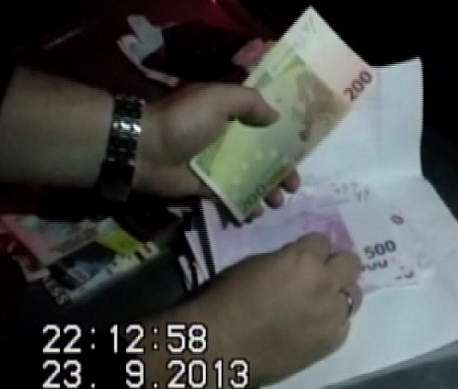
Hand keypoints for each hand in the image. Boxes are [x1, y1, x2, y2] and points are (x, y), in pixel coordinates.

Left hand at [133, 83, 299, 212]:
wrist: (146, 150)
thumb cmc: (184, 121)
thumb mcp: (217, 99)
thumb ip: (249, 102)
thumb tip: (276, 117)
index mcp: (232, 118)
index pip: (266, 127)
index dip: (286, 139)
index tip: (302, 153)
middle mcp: (230, 141)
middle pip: (265, 158)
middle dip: (283, 172)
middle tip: (293, 186)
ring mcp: (220, 167)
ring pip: (254, 180)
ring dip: (269, 191)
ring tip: (278, 203)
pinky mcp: (210, 188)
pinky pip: (235, 197)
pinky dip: (248, 206)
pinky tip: (257, 212)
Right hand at [198, 232, 363, 386]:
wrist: (222, 345)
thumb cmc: (229, 299)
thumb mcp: (256, 264)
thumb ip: (285, 259)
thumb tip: (297, 262)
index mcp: (304, 259)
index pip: (323, 241)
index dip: (311, 249)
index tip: (303, 257)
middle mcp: (325, 283)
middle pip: (351, 263)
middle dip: (336, 265)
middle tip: (319, 275)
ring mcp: (332, 314)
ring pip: (354, 294)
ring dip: (339, 293)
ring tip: (320, 302)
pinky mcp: (332, 341)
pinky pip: (344, 323)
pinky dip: (333, 321)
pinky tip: (315, 325)